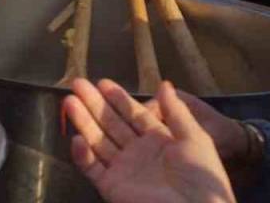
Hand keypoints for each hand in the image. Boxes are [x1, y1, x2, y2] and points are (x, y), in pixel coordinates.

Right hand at [64, 78, 233, 202]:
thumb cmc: (201, 176)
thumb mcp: (195, 138)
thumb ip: (176, 111)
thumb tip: (163, 84)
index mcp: (157, 140)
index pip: (133, 114)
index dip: (118, 98)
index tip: (102, 82)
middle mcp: (137, 152)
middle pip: (111, 123)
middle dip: (94, 104)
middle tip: (77, 84)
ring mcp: (123, 169)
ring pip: (98, 141)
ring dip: (84, 122)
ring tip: (69, 101)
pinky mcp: (112, 186)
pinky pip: (93, 168)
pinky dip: (83, 155)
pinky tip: (78, 139)